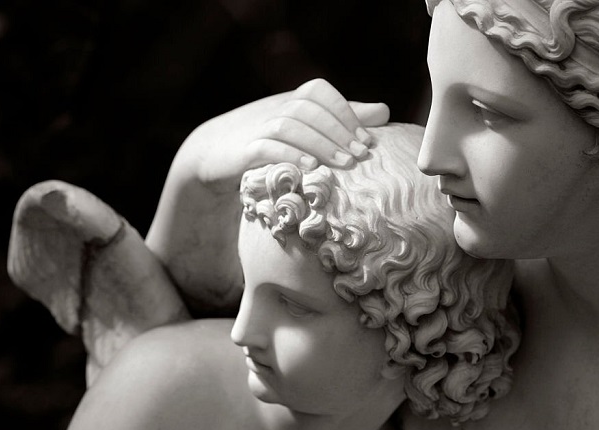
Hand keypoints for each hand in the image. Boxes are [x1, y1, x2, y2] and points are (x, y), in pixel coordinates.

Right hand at [145, 79, 387, 311]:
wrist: (214, 153)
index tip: (368, 139)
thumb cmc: (268, 140)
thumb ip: (342, 118)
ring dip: (321, 144)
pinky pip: (267, 147)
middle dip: (338, 131)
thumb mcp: (305, 126)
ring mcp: (257, 127)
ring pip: (291, 126)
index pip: (321, 92)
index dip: (345, 111)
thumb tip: (384, 112)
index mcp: (291, 100)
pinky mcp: (243, 150)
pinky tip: (311, 168)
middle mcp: (275, 109)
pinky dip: (290, 155)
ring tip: (344, 165)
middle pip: (309, 109)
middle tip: (361, 155)